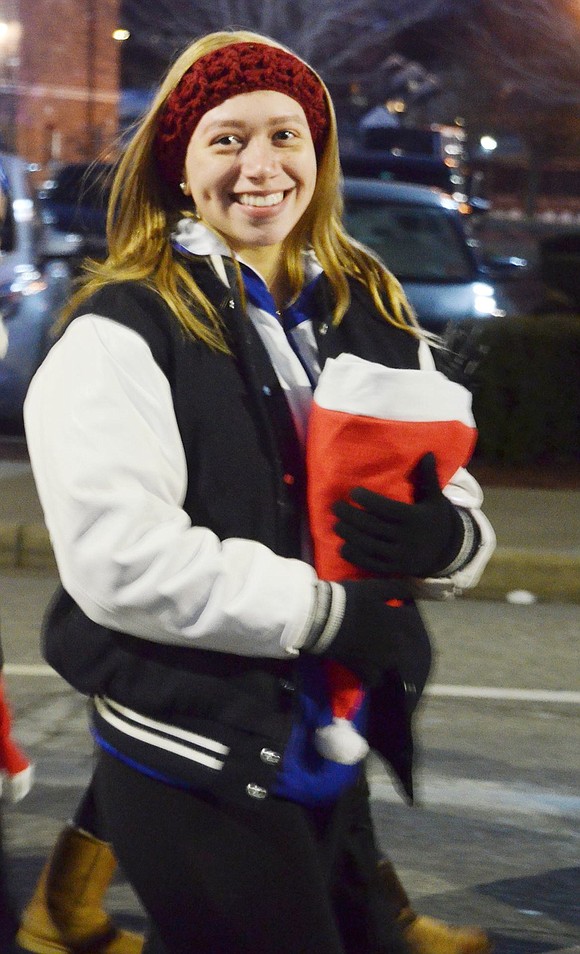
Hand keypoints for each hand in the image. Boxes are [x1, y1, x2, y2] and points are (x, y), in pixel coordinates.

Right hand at [308, 578, 418, 686]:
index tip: (398, 612)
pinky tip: (367, 670)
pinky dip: (373, 676)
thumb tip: (418, 586)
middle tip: (384, 632)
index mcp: (399, 621)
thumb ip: (398, 588)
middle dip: (399, 639)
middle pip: (405, 644)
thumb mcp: (374, 587)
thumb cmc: (350, 600)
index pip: (413, 619)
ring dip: (389, 658)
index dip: (406, 615)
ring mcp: (382, 659)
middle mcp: (396, 642)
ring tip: (377, 652)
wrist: (325, 620)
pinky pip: (376, 679)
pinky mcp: (366, 671)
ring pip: (393, 663)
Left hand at [333, 452, 463, 577]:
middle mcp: (407, 538)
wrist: (449, 551)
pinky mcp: (395, 569)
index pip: (387, 509)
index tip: (353, 492)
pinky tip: (343, 547)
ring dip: (350, 535)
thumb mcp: (435, 498)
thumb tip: (427, 452)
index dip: (368, 500)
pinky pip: (372, 564)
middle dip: (351, 516)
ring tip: (336, 525)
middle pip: (373, 527)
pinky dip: (356, 556)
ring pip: (369, 546)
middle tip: (336, 507)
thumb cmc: (435, 520)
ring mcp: (400, 556)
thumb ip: (428, 477)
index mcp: (415, 519)